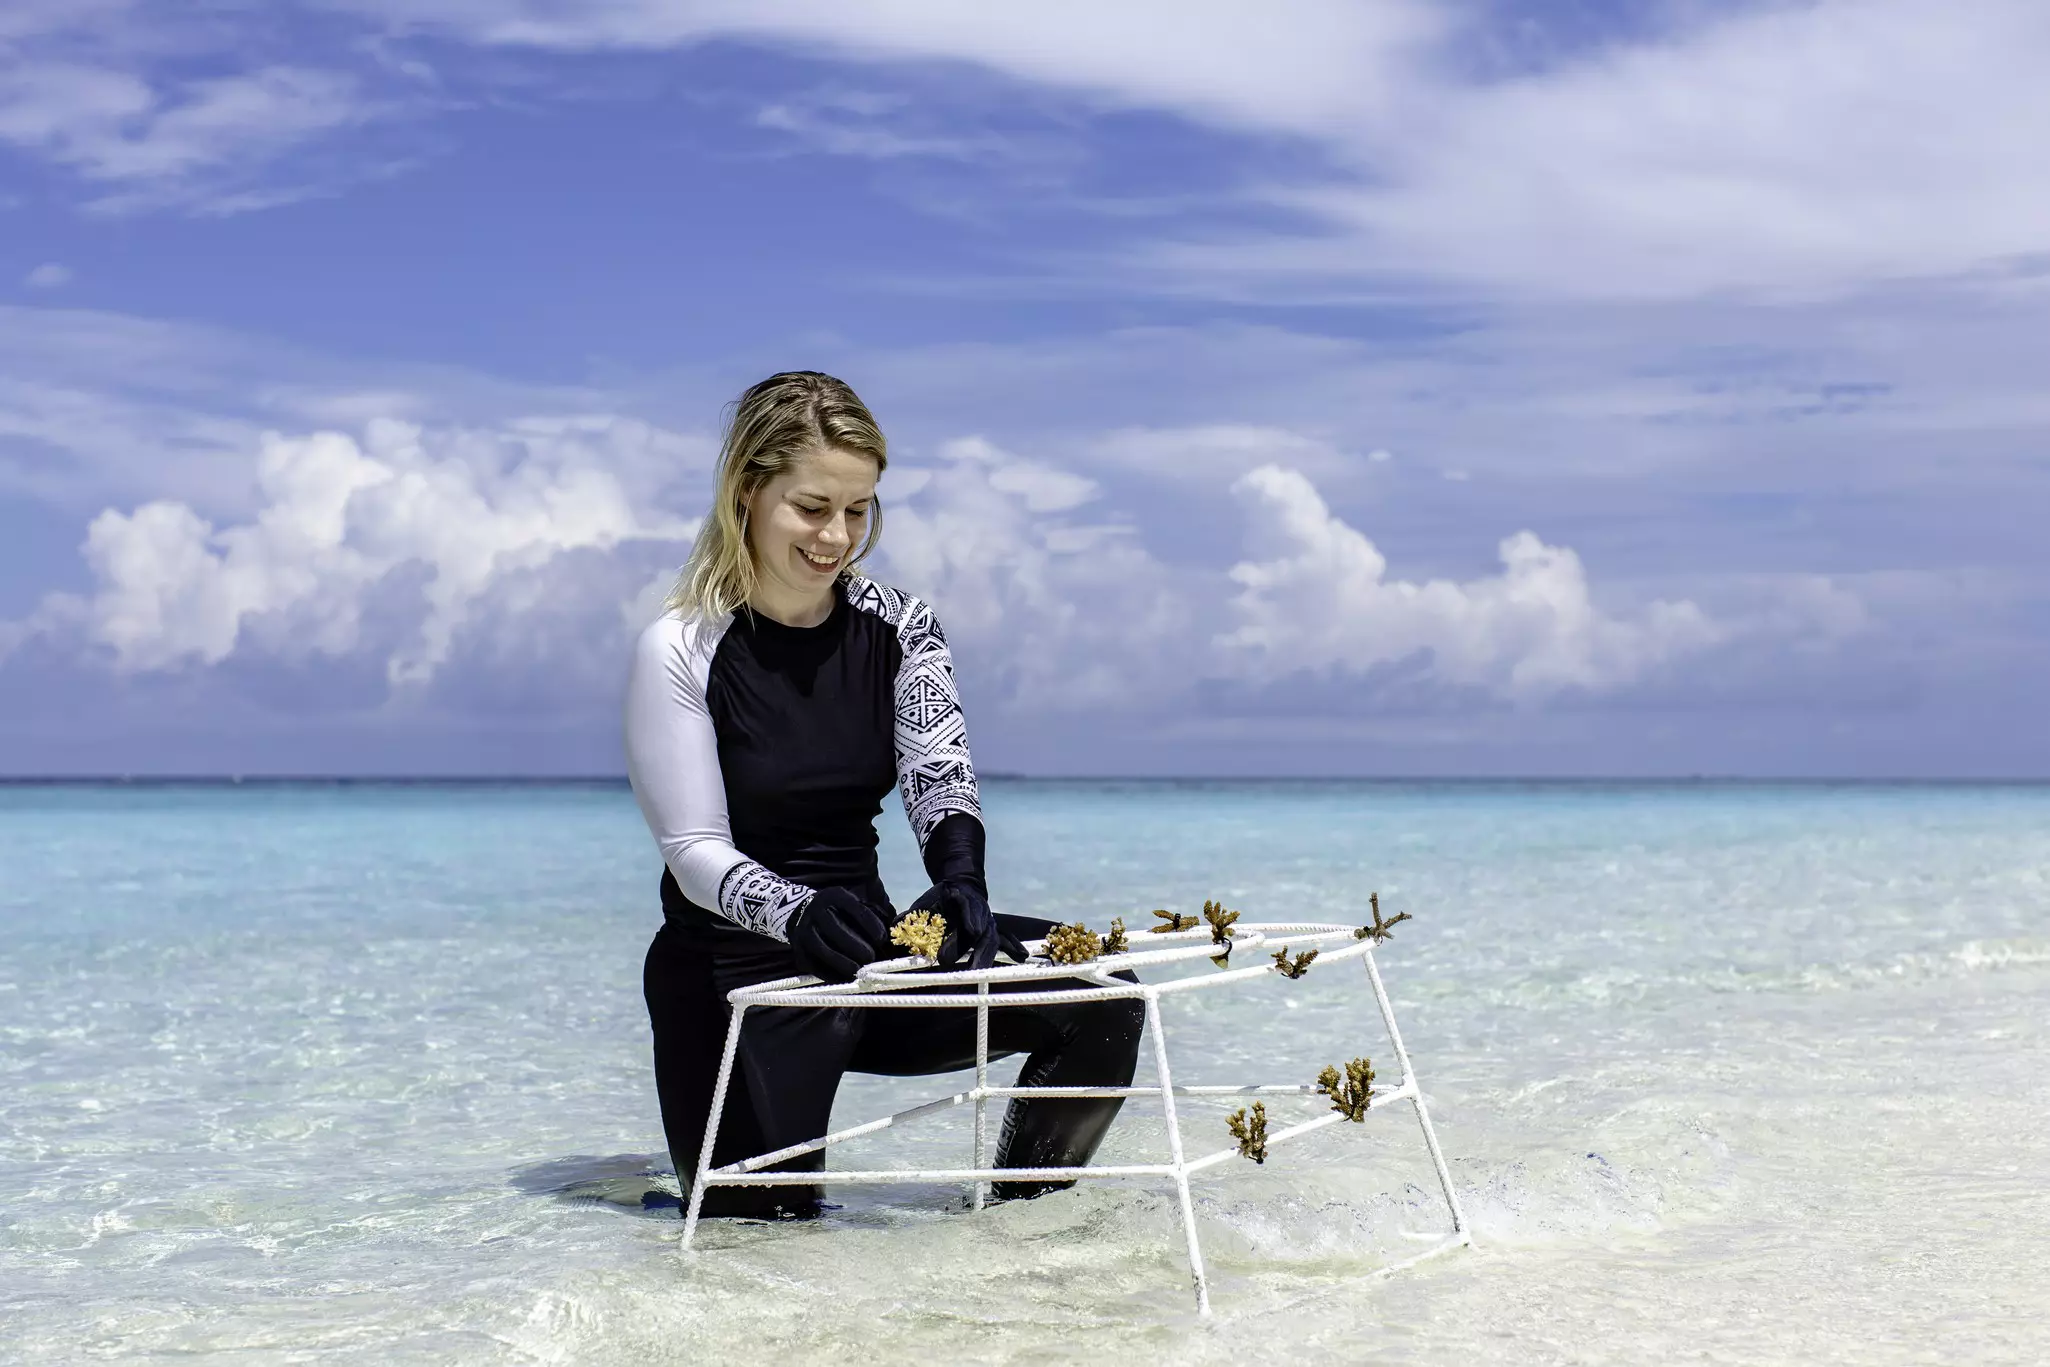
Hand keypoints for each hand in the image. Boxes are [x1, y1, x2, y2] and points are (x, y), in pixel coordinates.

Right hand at [787, 886, 890, 982]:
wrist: (801, 913)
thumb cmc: (837, 912)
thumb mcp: (850, 905)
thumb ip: (869, 916)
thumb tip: (888, 937)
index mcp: (834, 896)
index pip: (855, 909)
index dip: (870, 925)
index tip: (882, 938)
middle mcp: (816, 911)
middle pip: (836, 930)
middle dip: (856, 947)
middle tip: (870, 957)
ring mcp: (803, 930)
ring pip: (822, 949)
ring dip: (842, 963)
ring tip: (858, 970)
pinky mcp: (798, 949)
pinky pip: (814, 965)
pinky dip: (830, 974)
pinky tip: (845, 977)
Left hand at [909, 879, 1027, 971]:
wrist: (961, 884)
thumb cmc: (940, 897)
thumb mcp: (926, 901)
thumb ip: (912, 914)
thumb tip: (896, 924)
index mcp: (963, 900)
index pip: (969, 909)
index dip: (971, 919)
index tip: (973, 931)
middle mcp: (979, 912)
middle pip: (982, 933)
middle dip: (977, 952)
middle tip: (972, 970)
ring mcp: (988, 922)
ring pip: (992, 940)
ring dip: (987, 958)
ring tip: (982, 974)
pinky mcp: (992, 930)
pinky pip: (1005, 939)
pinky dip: (1014, 947)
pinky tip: (1022, 957)